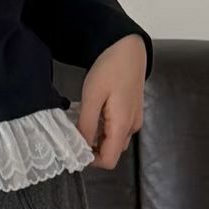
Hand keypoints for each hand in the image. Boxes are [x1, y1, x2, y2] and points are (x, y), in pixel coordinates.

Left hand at [74, 34, 145, 170]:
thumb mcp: (92, 97)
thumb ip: (86, 125)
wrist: (128, 48)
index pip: (109, 161)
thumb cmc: (110, 69)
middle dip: (92, 148)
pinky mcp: (132, 112)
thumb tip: (81, 147)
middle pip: (111, 152)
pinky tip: (94, 112)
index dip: (90, 160)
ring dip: (97, 138)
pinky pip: (117, 129)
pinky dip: (103, 128)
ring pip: (113, 141)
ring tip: (83, 119)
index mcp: (123, 126)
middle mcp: (132, 127)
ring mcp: (134, 120)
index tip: (74, 147)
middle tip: (75, 132)